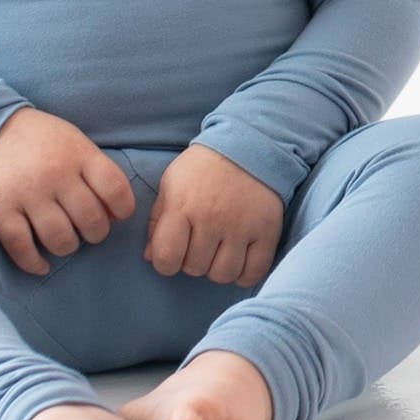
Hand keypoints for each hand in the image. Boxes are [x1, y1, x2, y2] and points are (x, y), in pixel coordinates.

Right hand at [0, 108, 134, 277]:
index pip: (115, 189)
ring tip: (66, 241)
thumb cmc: (43, 140)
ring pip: (58, 237)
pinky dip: (33, 262)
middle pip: (90, 219)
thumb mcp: (77, 143)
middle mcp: (56, 173)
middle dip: (96, 233)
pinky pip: (19, 245)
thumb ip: (96, 174)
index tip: (118, 215)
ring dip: (68, 246)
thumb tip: (115, 215)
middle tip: (90, 231)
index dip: (124, 209)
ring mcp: (27, 191)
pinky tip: (41, 265)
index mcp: (80, 154)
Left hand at [146, 144, 286, 289]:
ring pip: (222, 275)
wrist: (251, 145)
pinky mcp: (268, 230)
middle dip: (192, 260)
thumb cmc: (204, 167)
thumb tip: (150, 257)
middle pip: (194, 269)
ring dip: (217, 267)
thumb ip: (157, 220)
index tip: (173, 252)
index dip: (166, 261)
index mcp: (183, 206)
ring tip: (219, 250)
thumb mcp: (172, 184)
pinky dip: (245, 273)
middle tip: (200, 242)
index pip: (166, 258)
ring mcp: (242, 226)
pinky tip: (240, 258)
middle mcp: (212, 218)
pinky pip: (254, 272)